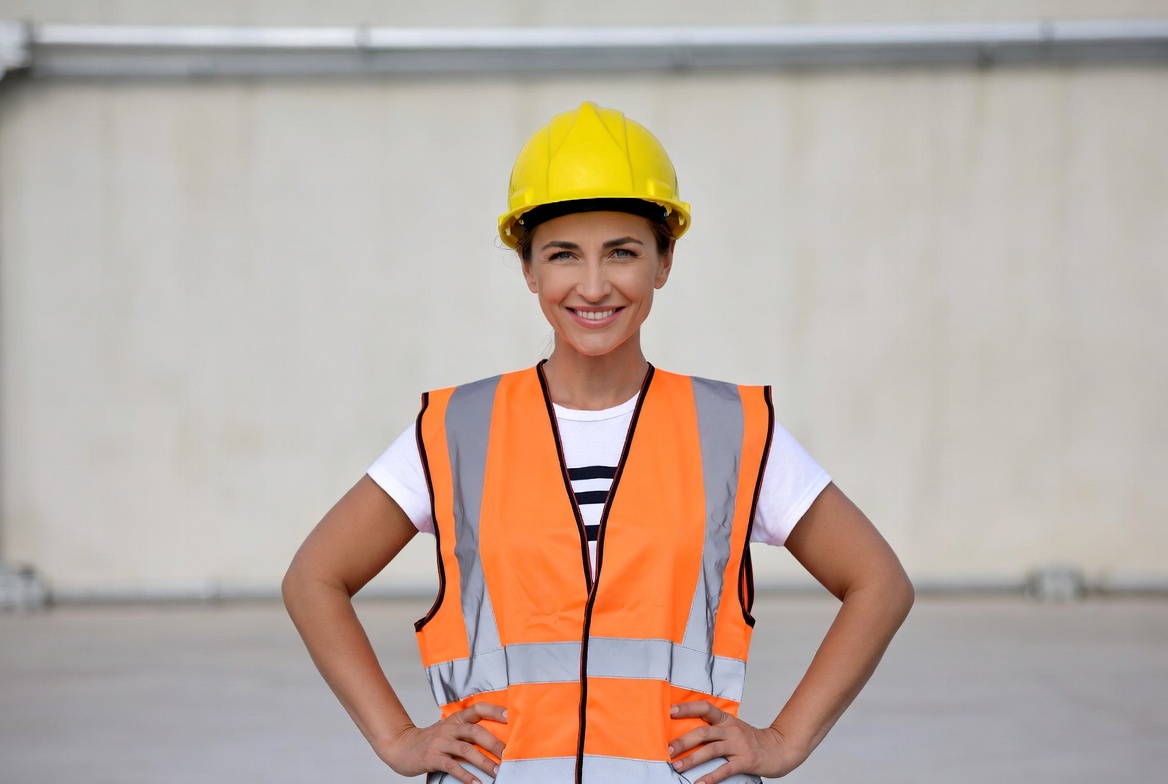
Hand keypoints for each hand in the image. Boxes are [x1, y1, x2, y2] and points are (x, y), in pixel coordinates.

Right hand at [379, 702, 507, 783]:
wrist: (402, 746)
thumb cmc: (431, 740)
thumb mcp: (448, 730)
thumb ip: (467, 731)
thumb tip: (496, 739)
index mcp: (455, 719)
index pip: (477, 709)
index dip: (494, 710)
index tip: (510, 715)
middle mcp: (449, 728)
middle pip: (475, 731)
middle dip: (493, 743)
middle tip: (508, 753)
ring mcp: (440, 743)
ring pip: (466, 749)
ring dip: (483, 761)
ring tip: (497, 771)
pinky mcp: (432, 758)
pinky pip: (452, 766)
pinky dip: (465, 775)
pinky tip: (476, 783)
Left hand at [668, 701, 797, 782]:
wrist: (779, 749)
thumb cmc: (751, 740)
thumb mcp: (734, 728)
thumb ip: (715, 728)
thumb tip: (687, 733)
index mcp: (727, 720)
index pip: (706, 708)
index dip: (688, 708)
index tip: (671, 712)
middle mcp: (732, 730)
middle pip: (704, 732)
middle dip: (683, 741)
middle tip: (668, 749)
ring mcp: (739, 745)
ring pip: (711, 750)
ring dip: (692, 759)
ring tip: (677, 766)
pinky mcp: (745, 761)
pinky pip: (725, 770)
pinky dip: (711, 778)